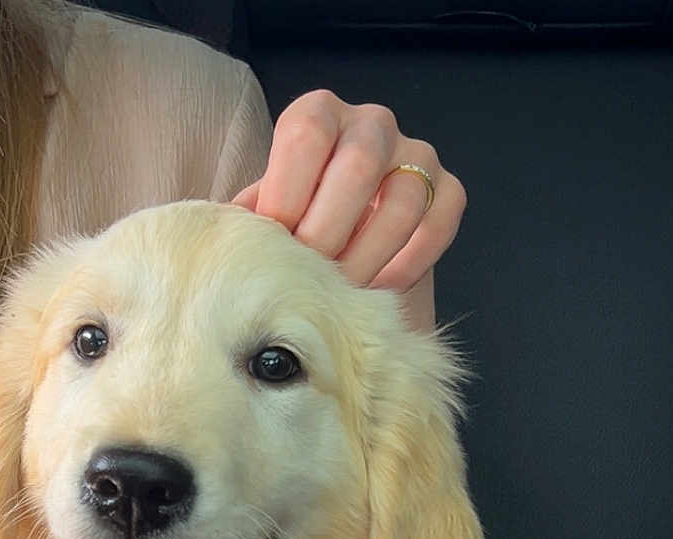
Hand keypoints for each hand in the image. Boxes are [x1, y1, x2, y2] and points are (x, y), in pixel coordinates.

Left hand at [233, 90, 464, 293]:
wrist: (340, 241)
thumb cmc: (293, 223)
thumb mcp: (263, 212)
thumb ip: (248, 219)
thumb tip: (225, 242)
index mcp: (319, 115)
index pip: (307, 133)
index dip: (289, 193)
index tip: (276, 242)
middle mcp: (371, 125)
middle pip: (359, 165)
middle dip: (328, 232)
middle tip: (307, 275)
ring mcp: (416, 156)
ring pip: (403, 201)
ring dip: (367, 257)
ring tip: (339, 291)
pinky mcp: (447, 192)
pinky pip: (437, 226)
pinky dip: (405, 266)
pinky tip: (376, 288)